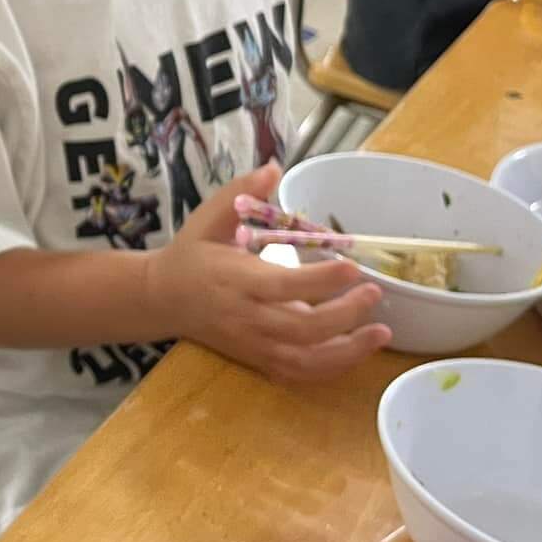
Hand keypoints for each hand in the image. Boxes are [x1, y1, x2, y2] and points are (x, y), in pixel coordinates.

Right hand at [146, 164, 389, 383]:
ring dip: (347, 351)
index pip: (282, 285)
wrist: (161, 299)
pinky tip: (356, 351)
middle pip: (303, 328)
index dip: (320, 281)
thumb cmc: (190, 254)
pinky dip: (331, 368)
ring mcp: (253, 343)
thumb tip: (274, 168)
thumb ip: (240, 194)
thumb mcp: (208, 218)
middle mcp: (247, 318)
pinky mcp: (258, 358)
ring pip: (306, 359)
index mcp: (235, 280)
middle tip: (372, 292)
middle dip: (345, 315)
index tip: (351, 267)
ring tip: (380, 333)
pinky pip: (299, 373)